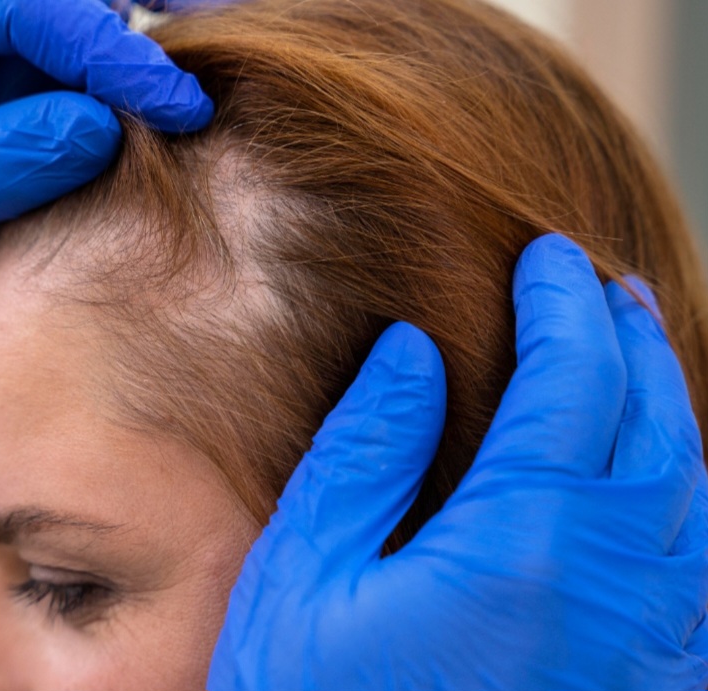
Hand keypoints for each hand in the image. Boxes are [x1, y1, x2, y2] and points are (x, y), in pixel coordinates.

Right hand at [209, 234, 707, 690]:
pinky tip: (648, 474)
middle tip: (601, 287)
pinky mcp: (646, 687)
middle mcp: (614, 593)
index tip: (546, 258)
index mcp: (522, 549)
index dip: (563, 308)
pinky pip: (696, 565)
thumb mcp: (308, 573)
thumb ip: (367, 451)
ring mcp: (647, 650)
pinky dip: (682, 491)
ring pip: (693, 494)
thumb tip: (414, 351)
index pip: (574, 385)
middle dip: (630, 341)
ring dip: (669, 407)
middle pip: (654, 426)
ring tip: (635, 354)